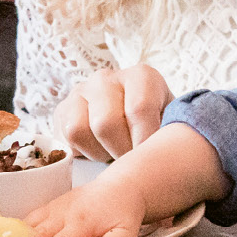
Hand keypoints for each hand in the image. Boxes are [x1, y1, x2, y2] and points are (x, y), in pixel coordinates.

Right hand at [25, 176, 148, 236]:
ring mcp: (53, 207)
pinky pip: (29, 219)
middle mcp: (62, 213)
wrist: (119, 186)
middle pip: (36, 236)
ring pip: (28, 226)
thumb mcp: (126, 232)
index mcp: (80, 223)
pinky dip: (21, 231)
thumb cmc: (123, 213)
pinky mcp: (49, 206)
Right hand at [52, 65, 173, 160]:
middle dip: (120, 152)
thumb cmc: (157, 129)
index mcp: (142, 76)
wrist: (134, 127)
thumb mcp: (172, 127)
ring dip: (101, 153)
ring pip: (81, 129)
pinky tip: (100, 151)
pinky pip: (68, 136)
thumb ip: (173, 134)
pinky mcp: (63, 108)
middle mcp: (108, 77)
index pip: (139, 108)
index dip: (143, 141)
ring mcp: (82, 90)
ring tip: (116, 154)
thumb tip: (164, 158)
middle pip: (106, 123)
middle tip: (132, 160)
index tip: (150, 157)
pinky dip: (84, 152)